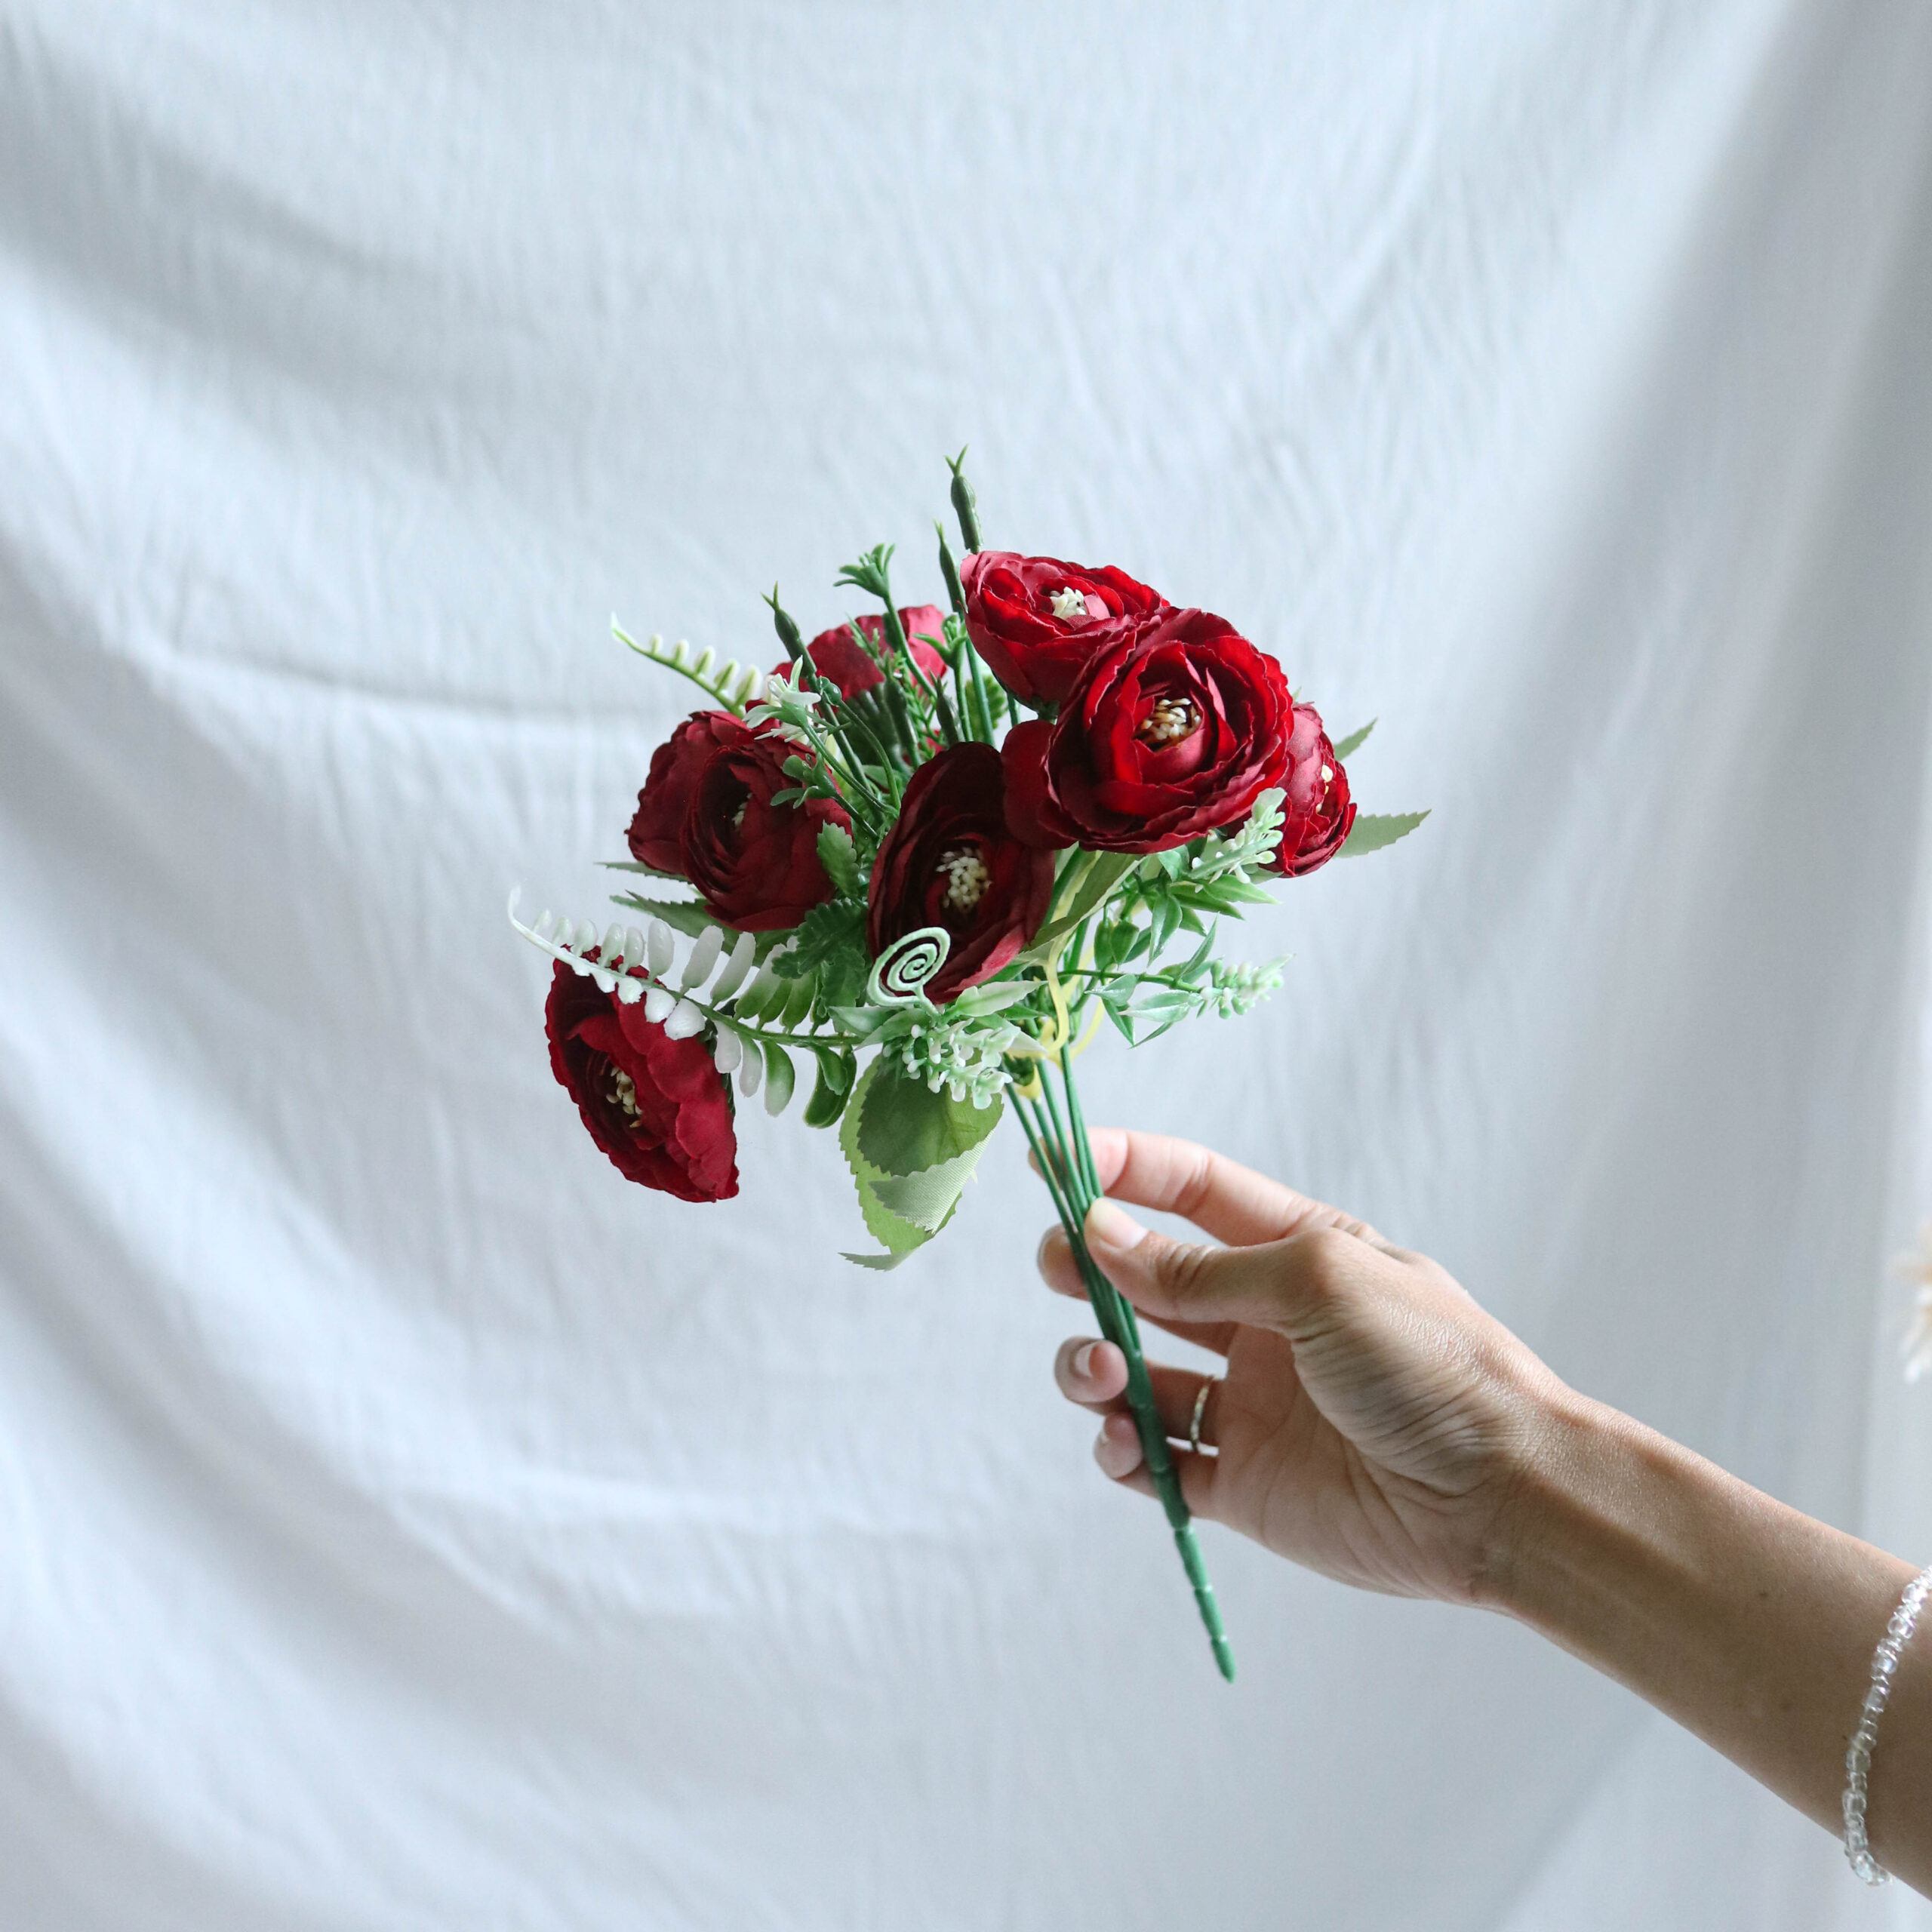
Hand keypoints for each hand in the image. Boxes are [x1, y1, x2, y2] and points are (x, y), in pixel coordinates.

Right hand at [1041, 1129, 1568, 1603]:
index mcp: (1293, 1252)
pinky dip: (1122, 1449)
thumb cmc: (1430, 1363)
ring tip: (1102, 1373)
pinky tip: (1129, 1440)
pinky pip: (1156, 1461)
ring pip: (1133, 1372)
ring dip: (1093, 1364)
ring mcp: (1250, 1404)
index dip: (1121, 1168)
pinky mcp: (1242, 1483)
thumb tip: (1101, 1235)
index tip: (1050, 1160)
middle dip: (1087, 1266)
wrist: (1501, 1496)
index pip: (1191, 1191)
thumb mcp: (1314, 1282)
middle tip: (1059, 1266)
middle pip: (1145, 1279)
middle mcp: (1263, 1322)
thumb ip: (1199, 1268)